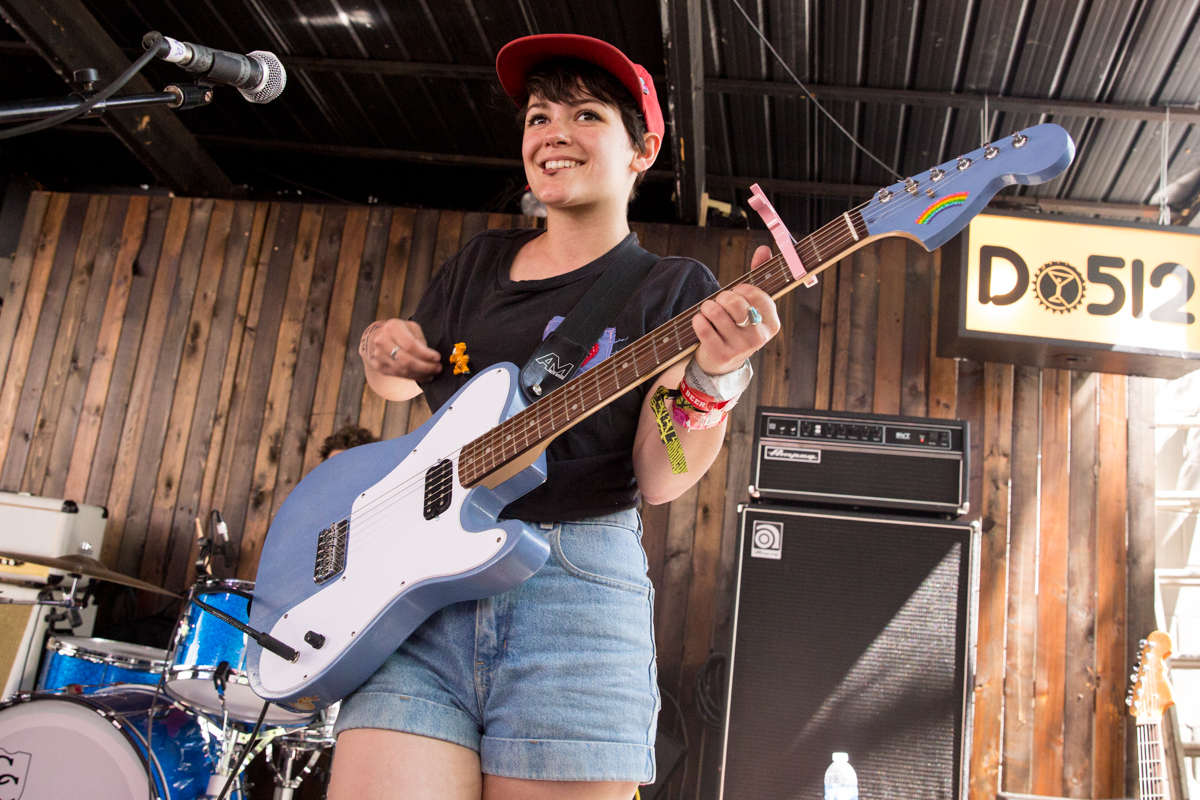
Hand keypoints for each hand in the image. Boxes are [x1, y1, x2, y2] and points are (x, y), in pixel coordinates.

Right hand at [360, 319, 441, 381]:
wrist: (375, 336)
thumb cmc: (399, 330)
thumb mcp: (410, 327)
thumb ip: (419, 340)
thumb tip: (430, 357)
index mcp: (392, 327)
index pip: (410, 344)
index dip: (425, 354)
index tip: (437, 358)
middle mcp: (382, 341)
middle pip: (406, 360)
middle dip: (425, 367)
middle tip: (438, 368)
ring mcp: (379, 355)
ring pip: (403, 370)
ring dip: (421, 374)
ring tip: (433, 373)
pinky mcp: (379, 367)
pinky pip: (399, 375)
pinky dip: (414, 377)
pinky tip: (423, 376)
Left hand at [691, 245, 779, 374]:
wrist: (724, 361)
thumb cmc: (738, 325)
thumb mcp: (751, 305)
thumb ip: (759, 275)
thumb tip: (763, 248)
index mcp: (772, 323)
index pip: (755, 293)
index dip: (740, 289)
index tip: (736, 293)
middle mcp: (759, 337)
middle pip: (734, 302)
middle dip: (722, 297)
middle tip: (720, 302)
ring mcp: (740, 348)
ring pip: (716, 313)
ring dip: (707, 307)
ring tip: (709, 311)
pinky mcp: (720, 354)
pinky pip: (703, 327)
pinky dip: (698, 319)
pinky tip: (701, 321)